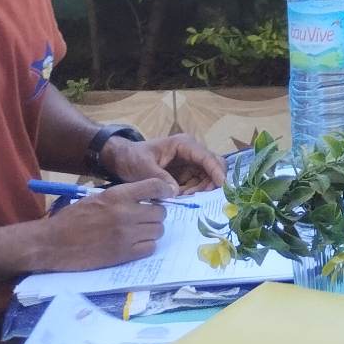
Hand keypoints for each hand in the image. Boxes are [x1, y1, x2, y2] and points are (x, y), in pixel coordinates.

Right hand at [36, 177, 169, 270]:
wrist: (52, 243)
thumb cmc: (71, 219)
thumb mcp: (97, 198)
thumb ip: (122, 197)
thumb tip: (146, 199)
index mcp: (117, 195)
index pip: (155, 187)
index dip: (164, 191)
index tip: (164, 196)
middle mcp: (126, 213)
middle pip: (161, 212)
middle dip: (155, 215)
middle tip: (144, 219)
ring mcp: (126, 235)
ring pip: (158, 231)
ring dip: (151, 231)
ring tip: (138, 232)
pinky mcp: (124, 254)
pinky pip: (150, 248)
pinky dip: (146, 246)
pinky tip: (134, 245)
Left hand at [105, 133, 224, 192]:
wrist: (120, 160)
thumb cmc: (131, 158)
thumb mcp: (142, 167)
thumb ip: (159, 178)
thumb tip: (176, 191)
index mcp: (184, 144)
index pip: (207, 157)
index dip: (217, 171)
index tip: (223, 186)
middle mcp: (191, 153)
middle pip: (213, 166)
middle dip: (210, 183)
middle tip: (200, 198)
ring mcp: (189, 164)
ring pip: (207, 178)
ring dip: (200, 190)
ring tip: (184, 199)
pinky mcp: (185, 174)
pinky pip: (196, 184)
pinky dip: (193, 193)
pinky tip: (181, 198)